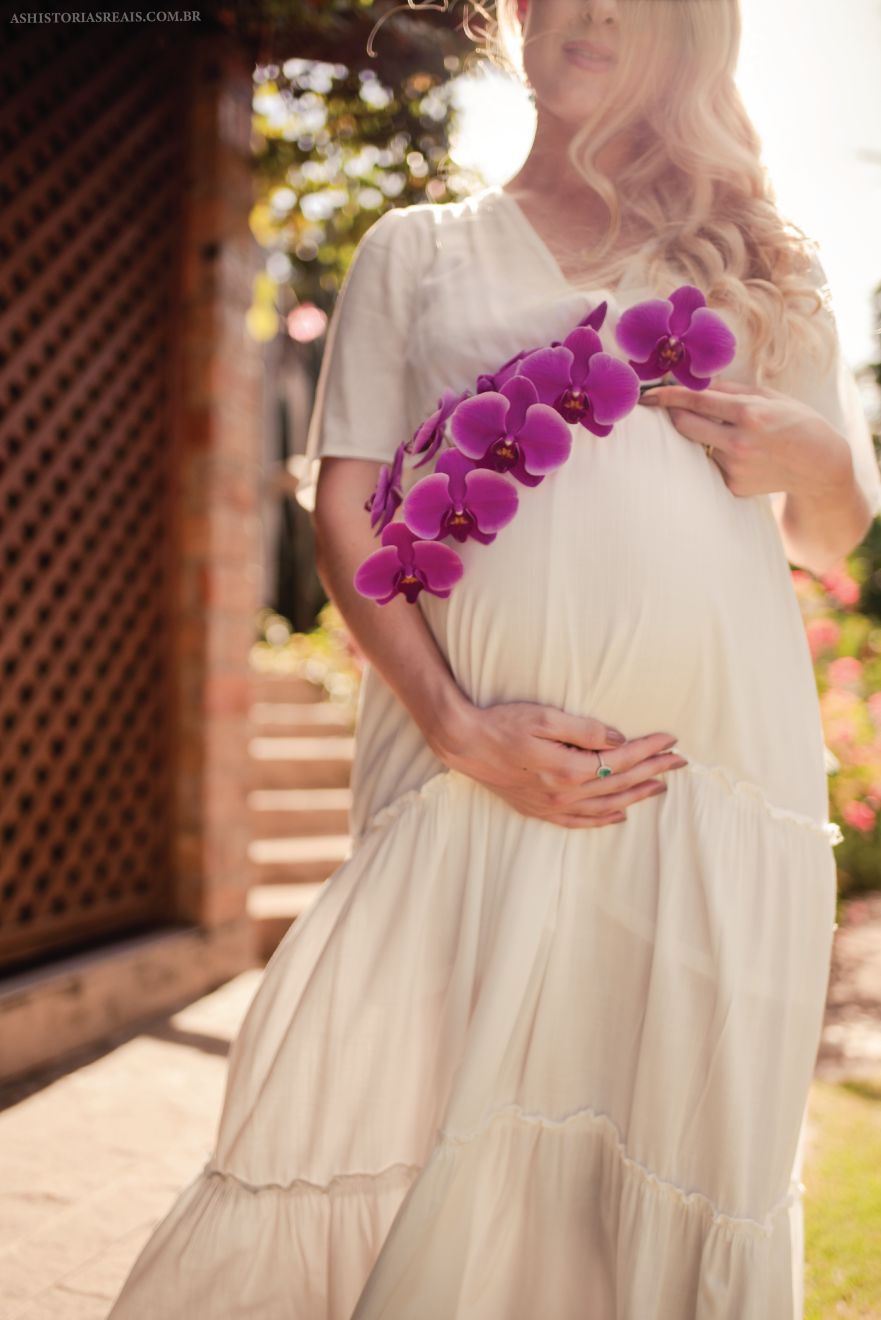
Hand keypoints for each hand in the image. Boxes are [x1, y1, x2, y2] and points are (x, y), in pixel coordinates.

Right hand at [437, 701, 686, 828]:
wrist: (464, 743)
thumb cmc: (502, 724)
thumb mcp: (545, 717)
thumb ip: (585, 730)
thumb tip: (619, 740)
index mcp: (570, 769)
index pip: (621, 759)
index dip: (649, 749)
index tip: (672, 740)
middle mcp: (564, 793)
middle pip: (619, 783)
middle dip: (653, 771)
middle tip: (679, 762)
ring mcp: (552, 805)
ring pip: (605, 806)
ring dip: (636, 796)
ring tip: (660, 787)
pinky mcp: (539, 809)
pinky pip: (579, 822)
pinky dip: (603, 821)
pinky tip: (619, 816)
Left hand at [639, 379, 853, 499]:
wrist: (821, 467)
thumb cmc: (798, 423)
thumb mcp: (770, 397)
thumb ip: (731, 391)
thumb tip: (698, 383)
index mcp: (749, 414)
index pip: (697, 402)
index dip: (668, 396)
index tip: (649, 394)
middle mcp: (739, 443)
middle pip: (685, 426)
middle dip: (672, 414)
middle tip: (668, 407)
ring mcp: (735, 468)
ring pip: (701, 445)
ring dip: (706, 436)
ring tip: (735, 434)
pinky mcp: (734, 486)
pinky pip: (714, 464)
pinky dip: (720, 455)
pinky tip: (747, 455)